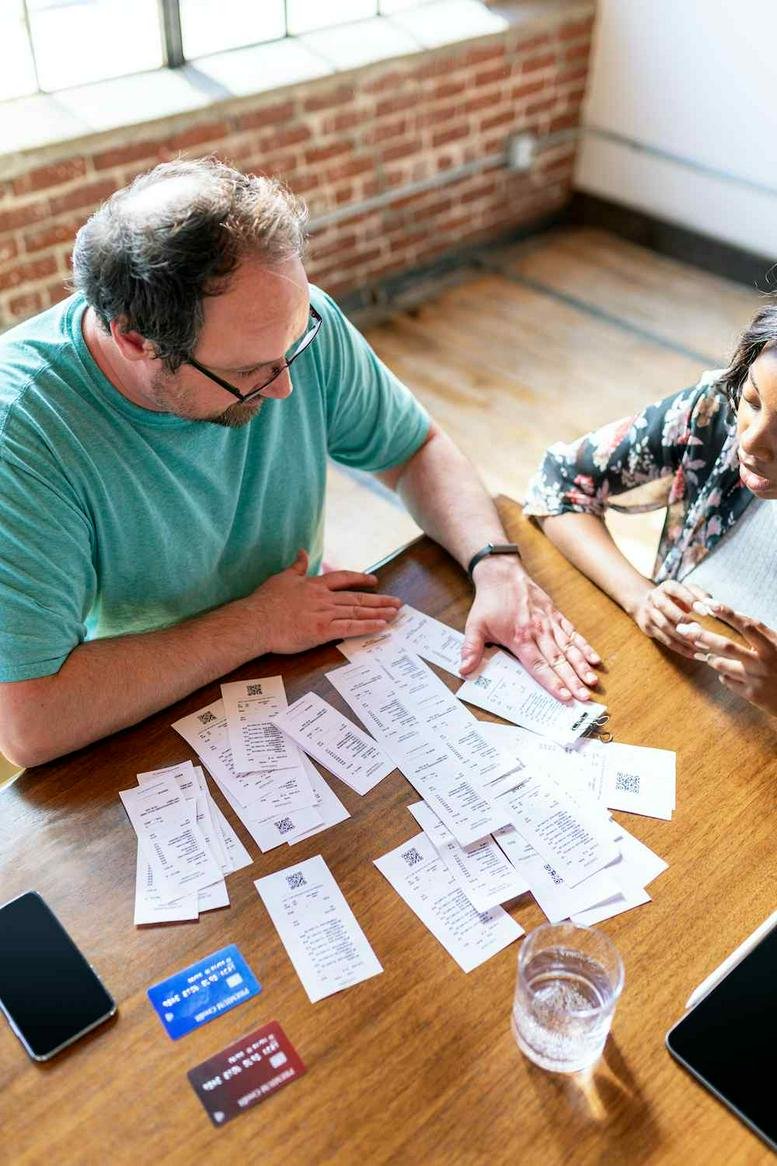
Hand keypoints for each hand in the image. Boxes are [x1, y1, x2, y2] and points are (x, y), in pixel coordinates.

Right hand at [248, 550, 400, 653]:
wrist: (256, 621)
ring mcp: (324, 614)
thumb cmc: (265, 601)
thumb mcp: (282, 578)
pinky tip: (382, 625)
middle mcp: (323, 598)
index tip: (374, 580)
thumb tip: (303, 551)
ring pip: (357, 612)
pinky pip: (350, 628)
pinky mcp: (322, 631)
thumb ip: (296, 566)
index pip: (343, 578)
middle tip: (397, 602)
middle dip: (379, 599)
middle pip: (357, 597)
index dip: (360, 579)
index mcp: (314, 585)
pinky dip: (367, 626)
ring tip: (395, 613)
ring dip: (379, 612)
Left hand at [459, 556, 600, 700]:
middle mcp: (538, 631)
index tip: (564, 697)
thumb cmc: (489, 602)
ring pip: (569, 648)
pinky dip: (585, 646)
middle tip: (585, 697)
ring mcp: (550, 622)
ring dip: (582, 666)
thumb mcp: (475, 625)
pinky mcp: (556, 614)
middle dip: (572, 680)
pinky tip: (595, 659)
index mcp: (519, 637)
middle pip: (558, 660)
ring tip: (593, 682)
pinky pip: (573, 633)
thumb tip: (464, 670)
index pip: (538, 665)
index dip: (552, 682)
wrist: (502, 573)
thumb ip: (471, 649)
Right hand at [631, 579, 712, 657]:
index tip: (705, 612)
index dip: (691, 600)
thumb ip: (701, 595)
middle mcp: (655, 598)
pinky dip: (681, 649)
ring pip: (665, 627)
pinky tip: (695, 654)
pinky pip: (665, 641)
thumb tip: (714, 606)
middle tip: (701, 630)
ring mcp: (649, 614)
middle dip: (683, 620)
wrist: (646, 603)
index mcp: (667, 587)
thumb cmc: (676, 598)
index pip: (677, 591)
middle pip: (666, 608)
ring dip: (684, 637)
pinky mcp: (648, 628)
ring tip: (702, 646)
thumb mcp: (687, 591)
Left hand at [675, 601, 776, 716]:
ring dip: (710, 657)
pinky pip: (726, 680)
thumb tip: (737, 613)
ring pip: (721, 665)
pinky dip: (723, 674)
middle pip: (726, 646)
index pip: (746, 625)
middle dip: (702, 636)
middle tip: (683, 629)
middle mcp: (762, 662)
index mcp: (771, 646)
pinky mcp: (751, 695)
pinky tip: (728, 673)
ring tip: (709, 653)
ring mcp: (756, 679)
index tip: (709, 604)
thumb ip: (760, 630)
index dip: (727, 613)